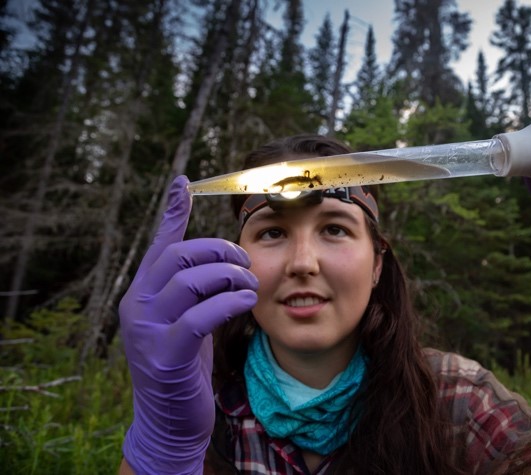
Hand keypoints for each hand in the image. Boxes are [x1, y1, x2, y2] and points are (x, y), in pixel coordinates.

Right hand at [119, 175, 257, 473]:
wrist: (169, 420)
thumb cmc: (184, 365)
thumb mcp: (186, 320)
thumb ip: (193, 290)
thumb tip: (212, 259)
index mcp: (141, 294)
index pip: (160, 246)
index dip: (172, 213)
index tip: (182, 183)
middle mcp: (136, 306)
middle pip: (179, 256)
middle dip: (220, 252)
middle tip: (246, 264)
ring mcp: (146, 331)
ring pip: (189, 281)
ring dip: (230, 277)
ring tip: (251, 287)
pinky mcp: (165, 356)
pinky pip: (198, 316)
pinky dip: (228, 304)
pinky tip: (245, 303)